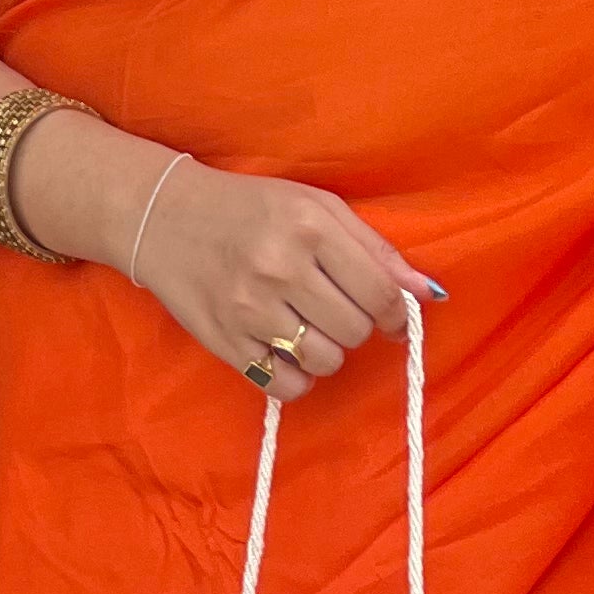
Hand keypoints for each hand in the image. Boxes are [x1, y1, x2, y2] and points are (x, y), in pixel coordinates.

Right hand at [121, 156, 442, 405]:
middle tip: (335, 308)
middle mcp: (280, 267)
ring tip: (308, 326)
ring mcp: (249, 309)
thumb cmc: (252, 208)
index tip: (389, 315)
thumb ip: (374, 249)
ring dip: (327, 351)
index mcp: (310, 226)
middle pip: (355, 331)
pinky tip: (285, 349)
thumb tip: (428, 293)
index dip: (395, 313)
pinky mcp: (225, 342)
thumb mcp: (316, 207)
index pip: (380, 293)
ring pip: (325, 361)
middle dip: (356, 326)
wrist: (165, 216)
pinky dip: (296, 377)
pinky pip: (286, 386)